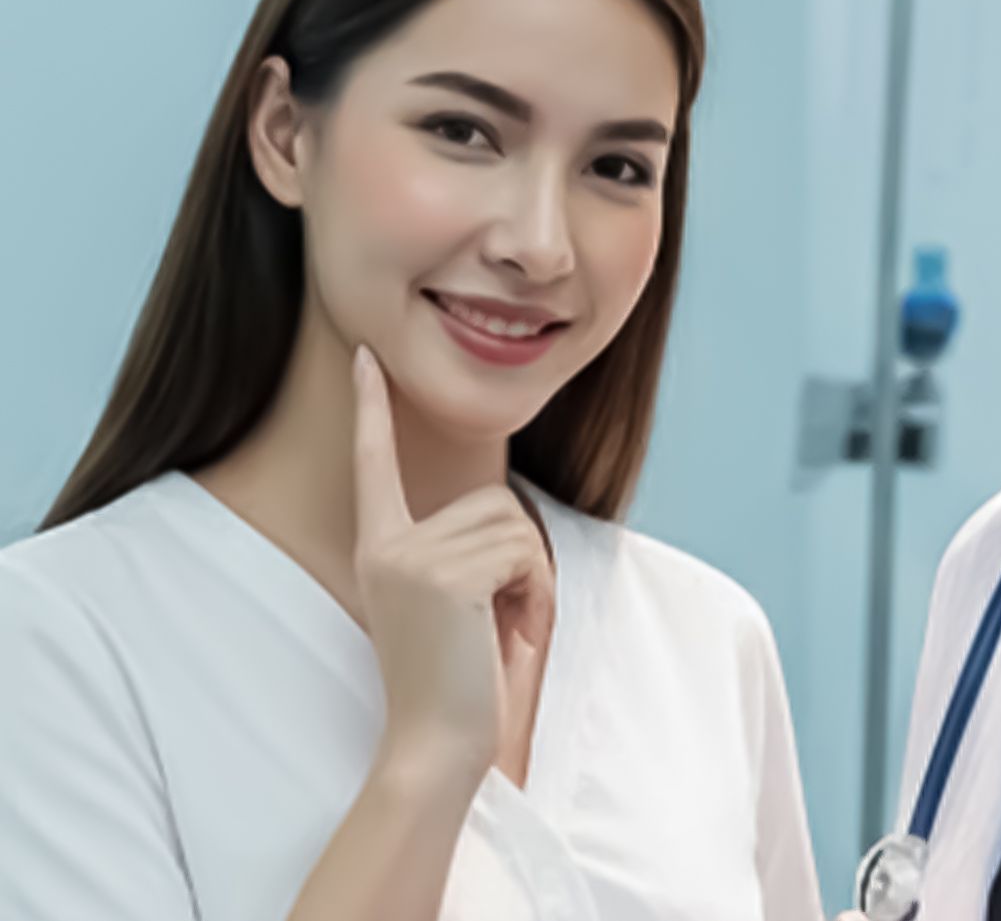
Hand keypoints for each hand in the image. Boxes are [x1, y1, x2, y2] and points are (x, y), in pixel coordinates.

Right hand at [351, 346, 554, 784]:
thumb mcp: (455, 600)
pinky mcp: (443, 576)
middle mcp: (385, 544)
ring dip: (532, 579)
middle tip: (506, 618)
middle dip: (521, 559)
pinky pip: (522, 553)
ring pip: (514, 526)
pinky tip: (509, 634)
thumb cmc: (459, 680)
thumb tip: (502, 509)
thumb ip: (464, 550)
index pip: (373, 463)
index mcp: (380, 546)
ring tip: (505, 629)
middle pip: (492, 501)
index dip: (371, 407)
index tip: (364, 358)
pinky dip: (536, 593)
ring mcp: (410, 558)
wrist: (440, 742)